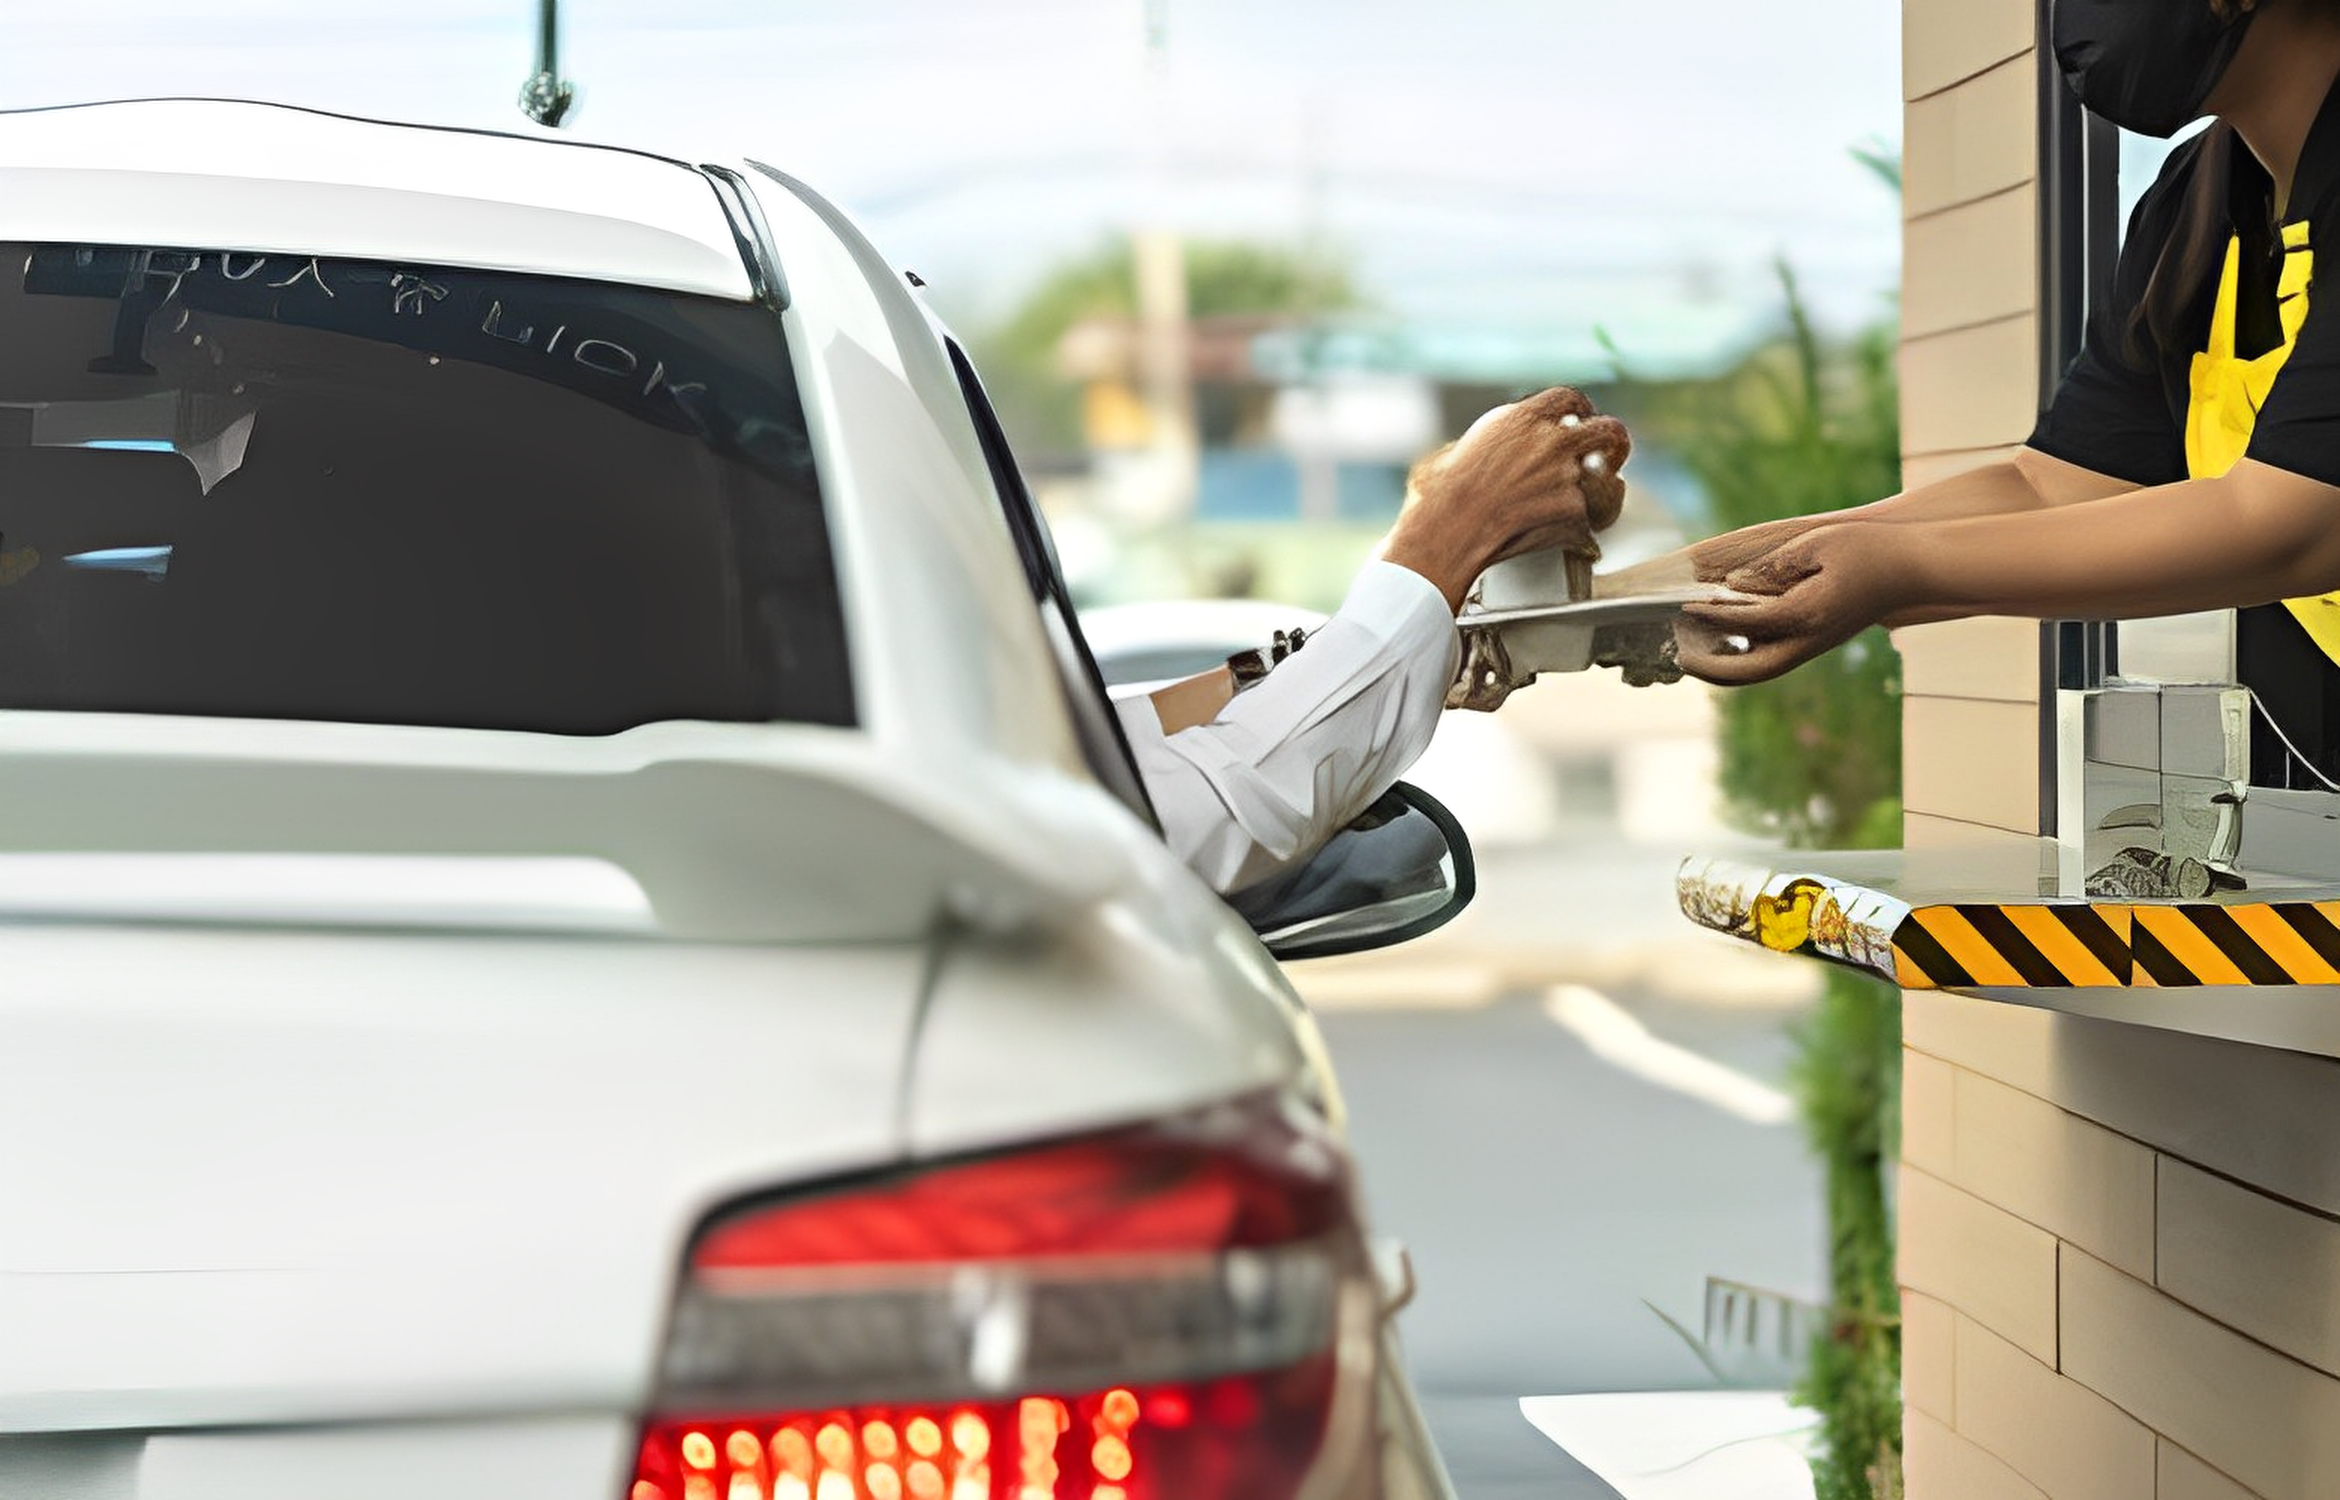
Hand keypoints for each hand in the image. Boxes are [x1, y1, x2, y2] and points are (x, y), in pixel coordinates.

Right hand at [1383, 387, 1630, 610]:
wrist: (1446, 531)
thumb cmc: (1438, 495)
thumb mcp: (1455, 450)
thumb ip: (1485, 444)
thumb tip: (1479, 452)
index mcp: (1522, 419)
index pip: (1569, 398)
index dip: (1579, 408)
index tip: (1580, 417)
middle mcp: (1551, 441)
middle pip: (1606, 429)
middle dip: (1613, 440)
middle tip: (1611, 451)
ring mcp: (1566, 477)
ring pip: (1606, 479)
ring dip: (1605, 487)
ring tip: (1602, 496)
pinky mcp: (1573, 512)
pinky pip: (1588, 520)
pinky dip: (1580, 530)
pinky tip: (1572, 536)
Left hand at [1676, 523, 1911, 683]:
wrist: (1915, 570)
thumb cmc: (1870, 550)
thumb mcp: (1820, 545)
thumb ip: (1775, 566)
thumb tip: (1734, 587)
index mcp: (1809, 614)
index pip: (1747, 622)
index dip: (1710, 615)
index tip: (1681, 606)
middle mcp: (1809, 639)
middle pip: (1750, 671)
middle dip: (1709, 668)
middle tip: (1676, 655)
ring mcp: (1813, 645)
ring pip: (1760, 671)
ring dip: (1722, 669)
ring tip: (1688, 652)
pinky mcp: (1815, 642)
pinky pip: (1771, 658)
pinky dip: (1740, 657)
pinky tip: (1718, 641)